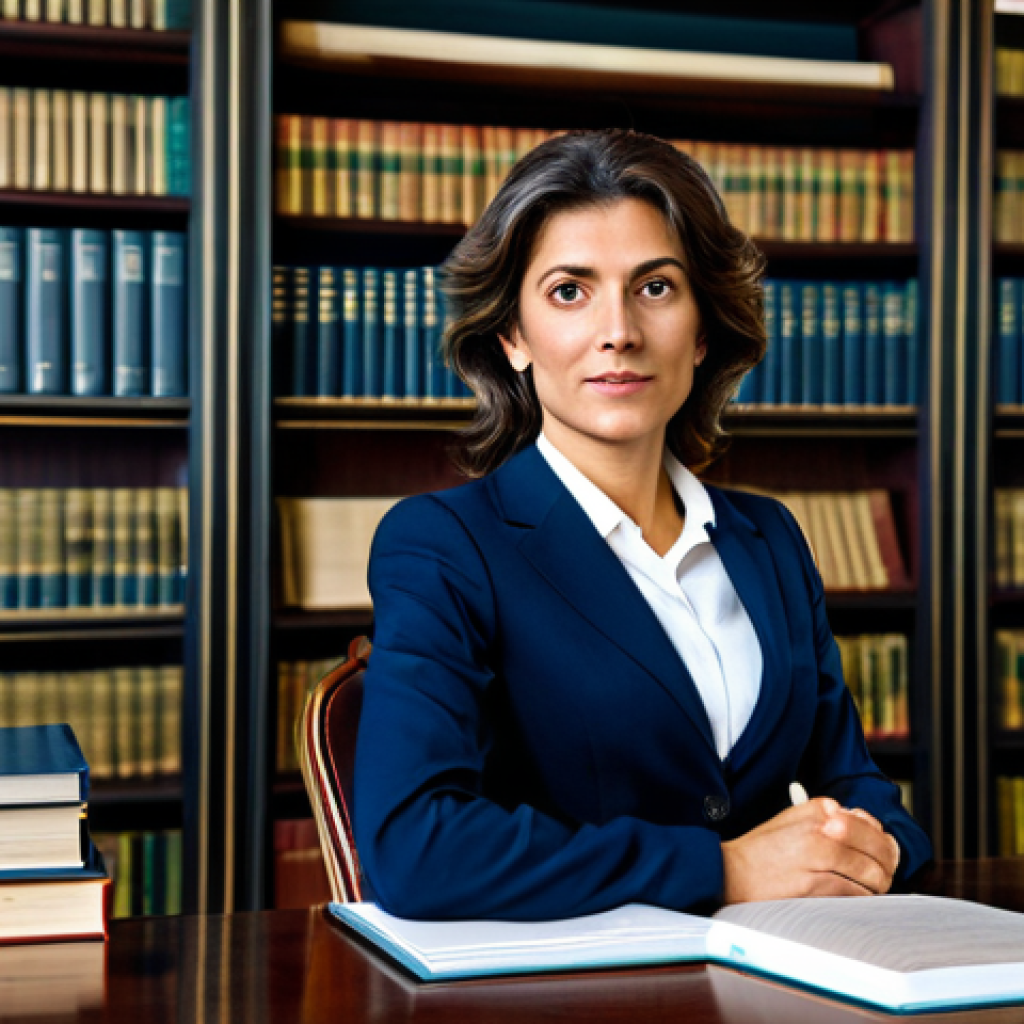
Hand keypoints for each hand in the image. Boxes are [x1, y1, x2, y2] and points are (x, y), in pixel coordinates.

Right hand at [721, 798, 899, 903]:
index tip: (883, 851)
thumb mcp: (793, 819)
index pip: (868, 824)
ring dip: (876, 884)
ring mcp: (819, 858)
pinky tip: (853, 896)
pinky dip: (861, 897)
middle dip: (886, 864)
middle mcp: (821, 829)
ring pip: (871, 874)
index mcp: (817, 811)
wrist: (733, 872)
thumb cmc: (762, 850)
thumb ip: (828, 816)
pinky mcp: (816, 886)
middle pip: (876, 848)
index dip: (882, 841)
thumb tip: (863, 822)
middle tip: (883, 873)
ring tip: (868, 888)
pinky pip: (855, 893)